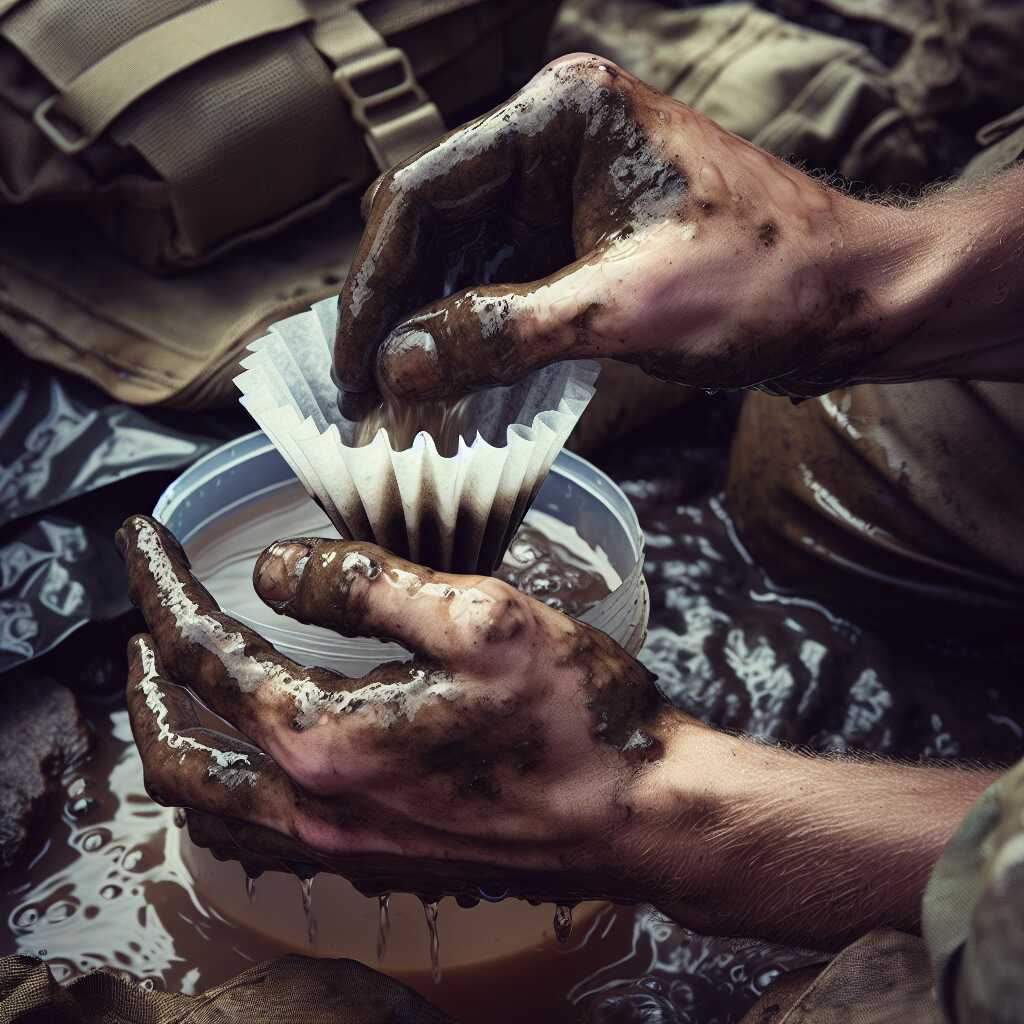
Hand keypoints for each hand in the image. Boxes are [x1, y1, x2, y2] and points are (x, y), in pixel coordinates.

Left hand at [115, 513, 684, 902]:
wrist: (636, 816)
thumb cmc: (571, 716)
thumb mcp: (478, 617)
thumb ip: (365, 585)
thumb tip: (272, 570)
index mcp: (327, 738)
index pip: (203, 656)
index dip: (161, 588)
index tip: (143, 541)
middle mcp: (316, 807)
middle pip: (176, 750)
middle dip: (143, 678)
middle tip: (142, 621)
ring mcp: (341, 846)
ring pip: (208, 804)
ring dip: (174, 737)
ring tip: (175, 686)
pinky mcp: (375, 860)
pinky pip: (256, 834)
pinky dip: (224, 785)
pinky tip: (250, 755)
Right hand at [333, 52, 898, 417]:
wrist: (854, 298)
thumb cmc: (768, 280)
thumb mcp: (624, 309)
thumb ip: (501, 332)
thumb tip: (399, 367)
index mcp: (560, 119)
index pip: (424, 195)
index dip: (375, 286)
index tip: (351, 365)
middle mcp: (553, 141)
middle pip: (436, 227)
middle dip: (398, 313)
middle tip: (366, 396)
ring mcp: (567, 188)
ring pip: (465, 261)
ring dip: (432, 331)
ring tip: (402, 405)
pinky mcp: (583, 237)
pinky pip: (505, 283)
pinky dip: (476, 335)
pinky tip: (453, 384)